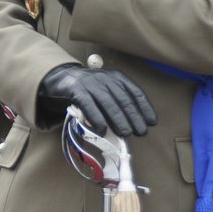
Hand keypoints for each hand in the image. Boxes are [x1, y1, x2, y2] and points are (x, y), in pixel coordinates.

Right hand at [36, 64, 156, 137]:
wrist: (61, 78)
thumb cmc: (88, 89)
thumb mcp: (106, 90)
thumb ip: (118, 102)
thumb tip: (133, 124)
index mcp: (116, 77)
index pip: (135, 92)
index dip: (145, 108)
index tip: (151, 122)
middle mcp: (105, 78)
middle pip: (123, 99)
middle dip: (134, 117)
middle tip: (140, 132)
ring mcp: (90, 84)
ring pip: (108, 103)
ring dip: (119, 120)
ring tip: (125, 133)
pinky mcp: (76, 91)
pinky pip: (89, 106)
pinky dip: (97, 118)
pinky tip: (103, 130)